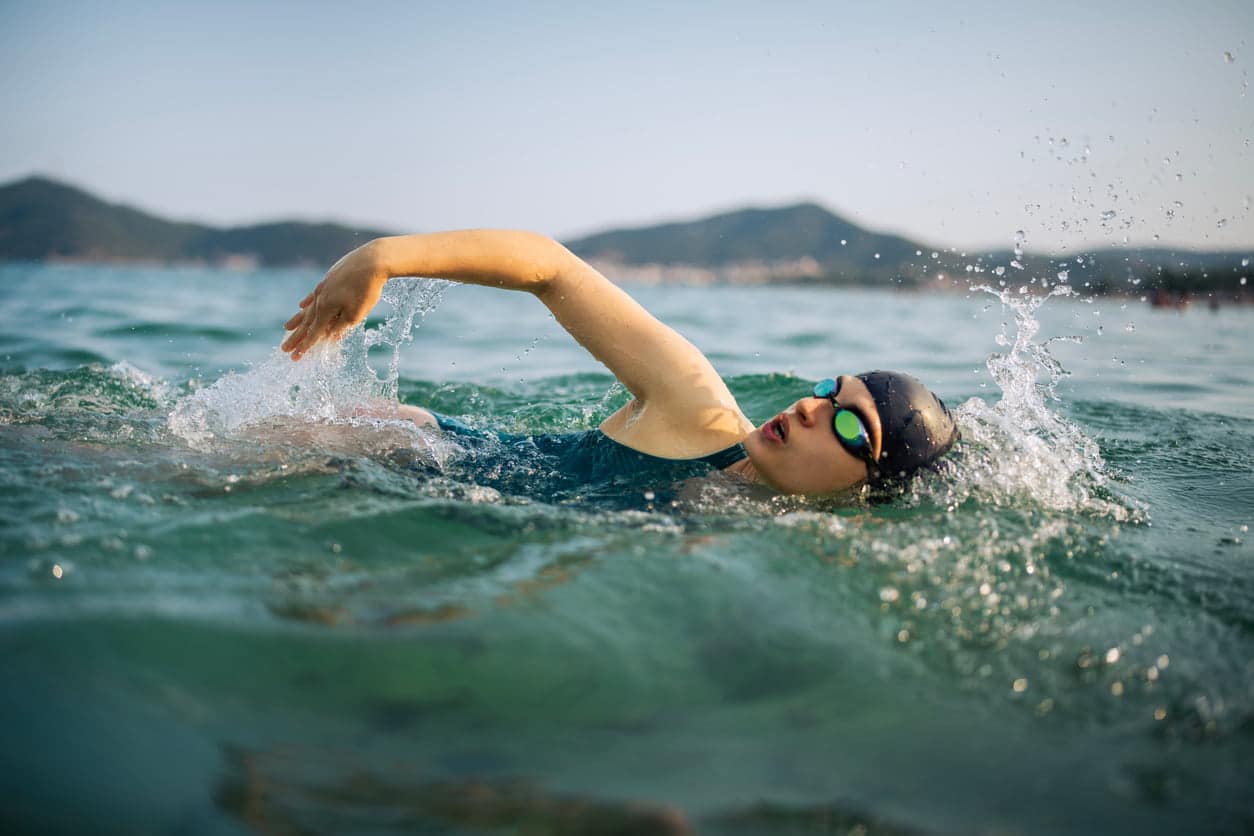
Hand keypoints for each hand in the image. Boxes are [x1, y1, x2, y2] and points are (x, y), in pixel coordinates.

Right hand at [281, 243, 386, 359]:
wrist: (372, 260)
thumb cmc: (366, 290)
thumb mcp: (356, 314)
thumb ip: (340, 327)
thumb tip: (328, 338)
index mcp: (326, 310)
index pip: (314, 334)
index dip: (305, 347)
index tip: (295, 358)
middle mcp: (320, 299)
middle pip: (306, 322)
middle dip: (296, 337)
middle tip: (284, 349)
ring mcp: (323, 287)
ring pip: (307, 308)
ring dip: (297, 320)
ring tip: (287, 328)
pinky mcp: (329, 278)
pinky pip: (314, 294)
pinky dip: (307, 301)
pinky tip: (301, 305)